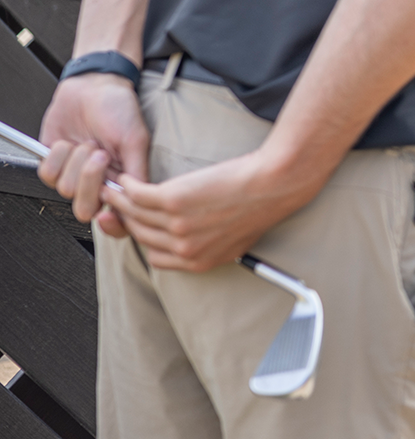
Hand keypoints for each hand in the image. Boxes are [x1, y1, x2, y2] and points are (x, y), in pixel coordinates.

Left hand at [38, 73, 150, 232]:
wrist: (92, 86)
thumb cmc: (118, 109)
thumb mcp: (136, 140)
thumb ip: (138, 173)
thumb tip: (139, 202)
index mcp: (121, 182)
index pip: (117, 219)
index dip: (112, 223)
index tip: (108, 211)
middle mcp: (96, 182)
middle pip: (85, 209)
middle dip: (90, 181)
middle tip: (100, 156)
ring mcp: (73, 174)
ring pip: (66, 190)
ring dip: (76, 161)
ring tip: (87, 142)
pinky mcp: (52, 164)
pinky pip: (48, 174)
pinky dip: (58, 155)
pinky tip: (69, 143)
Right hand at [104, 148, 319, 272]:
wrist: (276, 182)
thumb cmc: (264, 203)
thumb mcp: (237, 238)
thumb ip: (212, 245)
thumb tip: (196, 241)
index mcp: (198, 261)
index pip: (156, 257)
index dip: (145, 240)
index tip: (139, 225)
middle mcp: (184, 249)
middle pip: (141, 235)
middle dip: (126, 220)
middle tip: (118, 204)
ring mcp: (177, 225)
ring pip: (134, 214)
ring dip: (119, 201)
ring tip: (114, 188)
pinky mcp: (173, 199)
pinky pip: (138, 194)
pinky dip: (128, 186)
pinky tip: (126, 178)